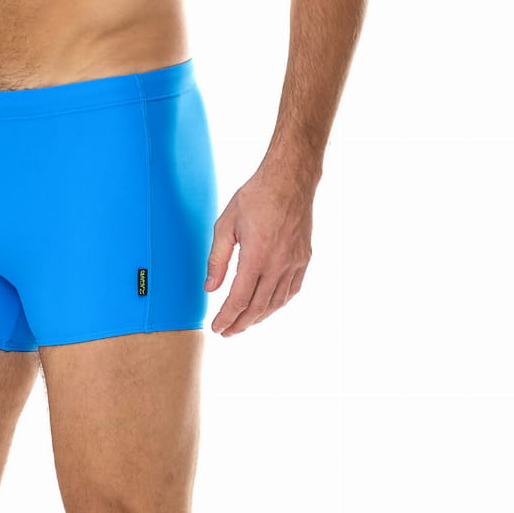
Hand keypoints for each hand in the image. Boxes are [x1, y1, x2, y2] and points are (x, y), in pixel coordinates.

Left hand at [204, 165, 314, 336]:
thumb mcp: (225, 225)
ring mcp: (294, 263)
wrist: (290, 180)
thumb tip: (209, 288)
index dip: (227, 317)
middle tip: (227, 333)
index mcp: (256, 256)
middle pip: (258, 307)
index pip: (239, 299)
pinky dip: (278, 303)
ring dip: (259, 318)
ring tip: (243, 323)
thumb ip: (217, 260)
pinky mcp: (304, 259)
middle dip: (240, 324)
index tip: (217, 328)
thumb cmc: (256, 197)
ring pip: (276, 302)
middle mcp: (278, 264)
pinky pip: (291, 290)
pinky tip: (268, 307)